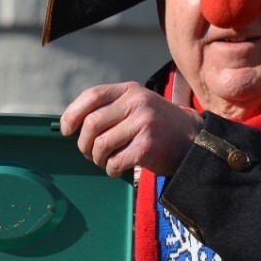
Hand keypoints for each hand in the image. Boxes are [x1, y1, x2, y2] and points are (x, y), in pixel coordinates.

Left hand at [60, 82, 203, 176]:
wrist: (194, 142)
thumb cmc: (159, 128)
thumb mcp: (139, 106)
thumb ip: (112, 109)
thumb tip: (74, 124)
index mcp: (131, 90)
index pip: (92, 96)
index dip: (73, 114)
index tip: (66, 130)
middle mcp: (137, 103)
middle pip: (92, 124)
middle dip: (84, 144)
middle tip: (89, 153)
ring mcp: (143, 124)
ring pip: (101, 145)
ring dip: (98, 159)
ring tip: (106, 162)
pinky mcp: (147, 146)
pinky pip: (115, 161)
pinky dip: (111, 169)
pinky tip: (117, 169)